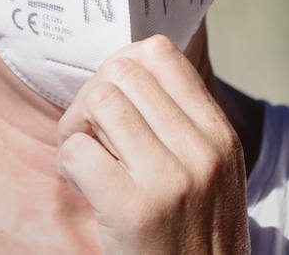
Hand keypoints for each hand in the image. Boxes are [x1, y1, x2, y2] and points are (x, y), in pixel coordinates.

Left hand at [55, 35, 250, 254]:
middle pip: (121, 73)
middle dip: (92, 97)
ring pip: (99, 102)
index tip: (114, 102)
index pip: (158, 53)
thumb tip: (126, 64)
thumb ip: (181, 123)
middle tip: (90, 134)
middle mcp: (201, 150)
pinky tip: (81, 185)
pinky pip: (79, 150)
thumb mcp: (210, 172)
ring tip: (83, 158)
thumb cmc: (193, 235)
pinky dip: (68, 163)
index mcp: (219, 135)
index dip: (121, 68)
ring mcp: (171, 179)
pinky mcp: (135, 210)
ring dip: (75, 128)